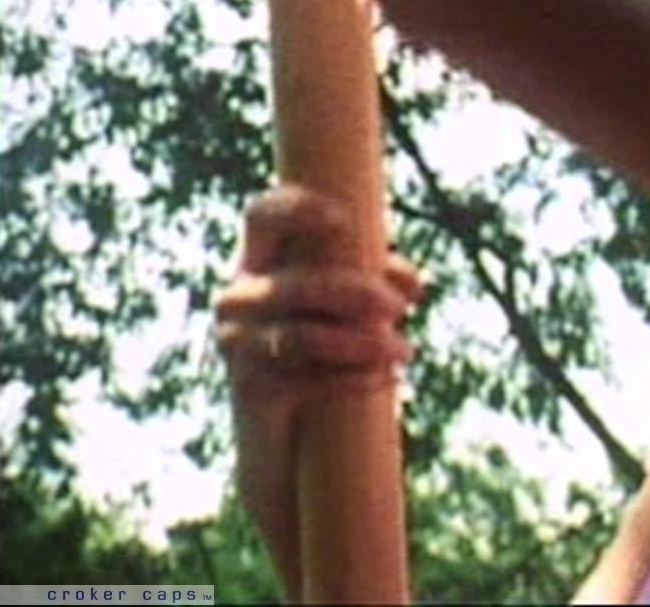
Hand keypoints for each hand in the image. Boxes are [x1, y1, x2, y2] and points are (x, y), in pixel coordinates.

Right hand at [213, 185, 423, 586]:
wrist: (287, 442)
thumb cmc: (321, 353)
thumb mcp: (344, 306)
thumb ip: (374, 278)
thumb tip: (411, 285)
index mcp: (259, 260)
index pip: (262, 215)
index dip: (297, 207)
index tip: (343, 218)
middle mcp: (238, 298)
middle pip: (298, 283)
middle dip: (357, 293)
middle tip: (400, 307)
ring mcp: (238, 345)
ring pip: (305, 337)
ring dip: (364, 343)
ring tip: (405, 351)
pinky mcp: (251, 390)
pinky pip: (310, 380)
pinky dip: (357, 378)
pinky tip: (388, 379)